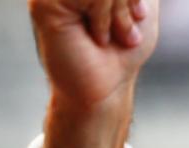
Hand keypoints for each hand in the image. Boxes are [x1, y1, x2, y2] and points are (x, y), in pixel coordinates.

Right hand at [28, 0, 158, 147]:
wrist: (103, 97)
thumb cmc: (124, 55)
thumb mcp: (144, 9)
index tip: (139, 21)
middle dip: (130, 4)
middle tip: (125, 34)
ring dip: (120, 13)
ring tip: (111, 39)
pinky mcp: (43, 5)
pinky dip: (106, 16)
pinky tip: (101, 38)